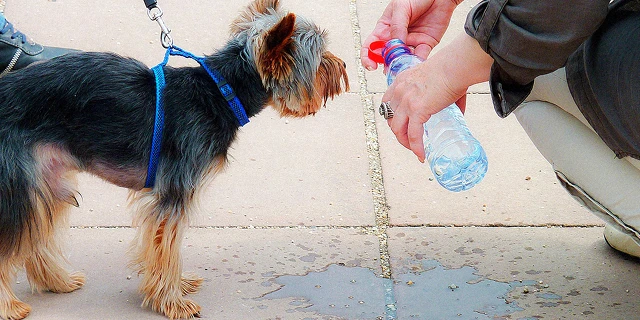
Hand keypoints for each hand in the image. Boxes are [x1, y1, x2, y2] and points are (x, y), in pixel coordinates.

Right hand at [361, 0, 459, 70]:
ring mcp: (410, 42)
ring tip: (401, 68)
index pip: (371, 46)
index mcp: (385, 28)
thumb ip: (397, 26)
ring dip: (400, 66)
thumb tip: (394, 45)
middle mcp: (396, 38)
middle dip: (385, 65)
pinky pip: (419, 57)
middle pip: (386, 56)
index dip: (368, 57)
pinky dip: (416, 63)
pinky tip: (414, 65)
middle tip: (389, 68)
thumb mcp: (401, 8)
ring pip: (402, 59)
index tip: (371, 66)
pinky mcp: (424, 45)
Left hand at [381, 33, 492, 161]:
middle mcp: (399, 91)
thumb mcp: (436, 80)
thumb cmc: (452, 69)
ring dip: (405, 142)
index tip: (400, 124)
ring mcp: (406, 102)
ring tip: (415, 149)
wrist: (455, 66)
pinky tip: (421, 155)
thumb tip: (458, 113)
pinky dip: (416, 147)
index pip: (387, 103)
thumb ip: (442, 95)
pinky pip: (413, 135)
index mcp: (401, 81)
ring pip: (398, 130)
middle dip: (398, 132)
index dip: (392, 116)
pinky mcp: (417, 110)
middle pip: (390, 119)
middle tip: (409, 140)